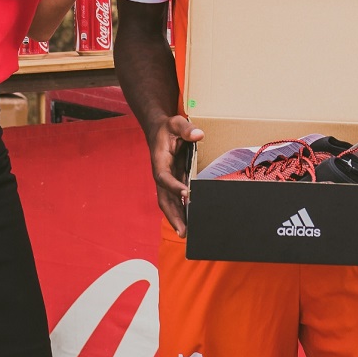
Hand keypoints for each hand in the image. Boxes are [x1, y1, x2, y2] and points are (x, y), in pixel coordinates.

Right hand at [148, 115, 203, 236]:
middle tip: (183, 232)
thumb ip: (186, 128)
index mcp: (159, 161)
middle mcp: (161, 174)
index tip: (185, 193)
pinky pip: (175, 200)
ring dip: (176, 218)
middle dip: (172, 215)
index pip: (163, 177)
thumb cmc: (168, 128)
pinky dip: (180, 212)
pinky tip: (190, 222)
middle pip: (163, 198)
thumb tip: (198, 135)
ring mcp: (167, 181)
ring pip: (169, 203)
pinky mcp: (173, 182)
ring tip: (187, 234)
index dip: (172, 186)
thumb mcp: (176, 122)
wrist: (159, 131)